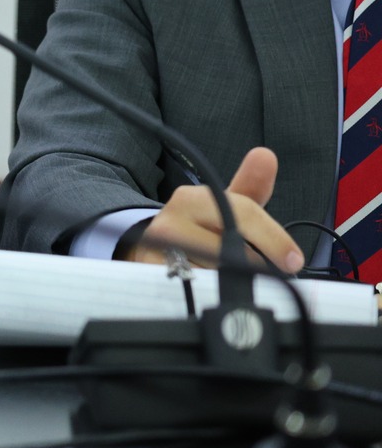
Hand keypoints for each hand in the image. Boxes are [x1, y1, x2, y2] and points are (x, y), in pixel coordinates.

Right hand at [128, 146, 303, 272]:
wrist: (155, 250)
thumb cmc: (200, 228)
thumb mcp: (226, 207)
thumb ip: (250, 185)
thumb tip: (266, 155)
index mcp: (191, 199)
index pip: (241, 213)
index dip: (273, 238)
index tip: (293, 260)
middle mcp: (170, 221)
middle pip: (232, 250)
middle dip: (254, 265)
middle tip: (266, 273)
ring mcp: (159, 250)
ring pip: (218, 274)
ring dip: (234, 282)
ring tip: (233, 279)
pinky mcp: (153, 276)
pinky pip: (200, 289)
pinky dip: (214, 292)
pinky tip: (215, 288)